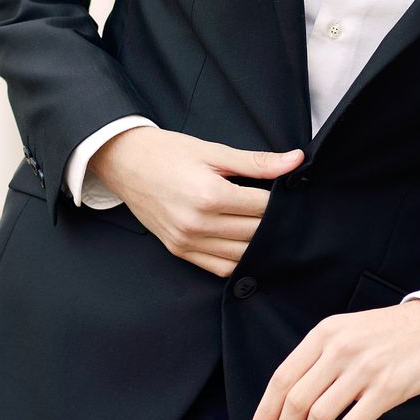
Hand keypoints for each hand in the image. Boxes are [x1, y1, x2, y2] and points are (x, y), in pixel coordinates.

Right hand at [88, 127, 302, 277]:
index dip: (280, 201)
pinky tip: (244, 244)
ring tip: (266, 227)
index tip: (288, 193)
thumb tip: (295, 161)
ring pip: (241, 256)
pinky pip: (219, 268)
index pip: (262, 208)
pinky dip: (237, 260)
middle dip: (272, 222)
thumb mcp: (213, 151)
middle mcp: (198, 224)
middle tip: (283, 210)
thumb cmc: (167, 152)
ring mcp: (186, 241)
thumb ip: (257, 162)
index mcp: (209, 195)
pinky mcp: (179, 250)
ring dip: (258, 244)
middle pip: (254, 233)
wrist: (124, 162)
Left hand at [250, 299, 419, 419]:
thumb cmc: (386, 333)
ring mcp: (363, 370)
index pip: (283, 376)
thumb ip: (318, 355)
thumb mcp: (345, 330)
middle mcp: (340, 349)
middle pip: (296, 399)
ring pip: (319, 415)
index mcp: (324, 333)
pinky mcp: (386, 390)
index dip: (266, 408)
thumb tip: (287, 394)